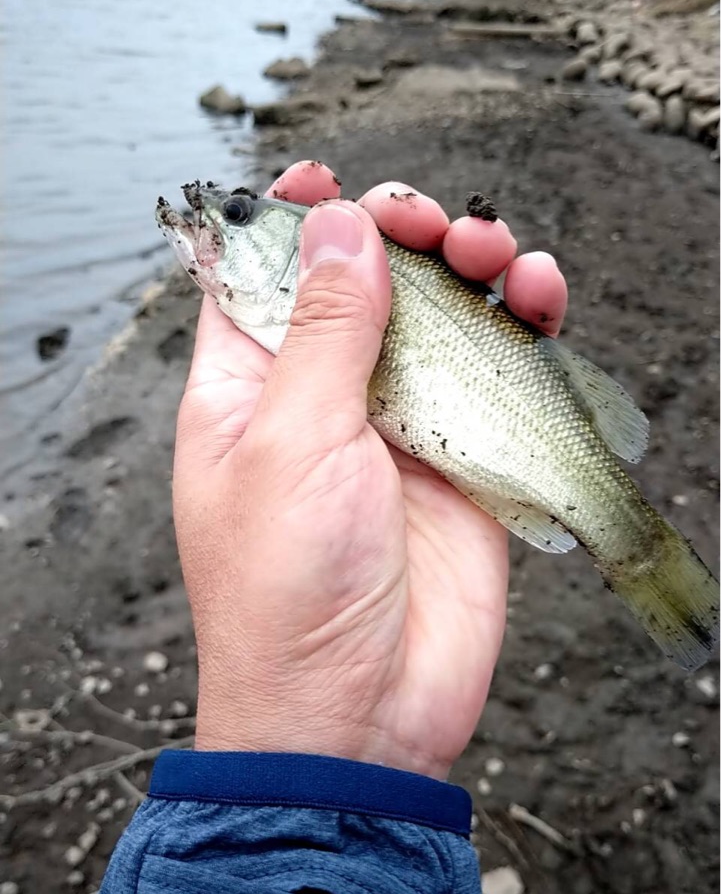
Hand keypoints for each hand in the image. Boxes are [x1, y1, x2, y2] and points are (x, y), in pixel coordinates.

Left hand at [173, 162, 566, 778]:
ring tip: (495, 253)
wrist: (358, 716)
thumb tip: (337, 229)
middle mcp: (322, 399)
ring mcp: (399, 428)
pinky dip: (523, 328)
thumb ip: (321, 332)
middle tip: (428, 223)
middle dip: (398, 233)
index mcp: (246, 390)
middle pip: (363, 282)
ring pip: (440, 318)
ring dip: (470, 269)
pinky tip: (539, 298)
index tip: (327, 177)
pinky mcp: (467, 461)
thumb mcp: (287, 445)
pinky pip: (499, 375)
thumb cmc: (288, 593)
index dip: (291, 221)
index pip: (259, 278)